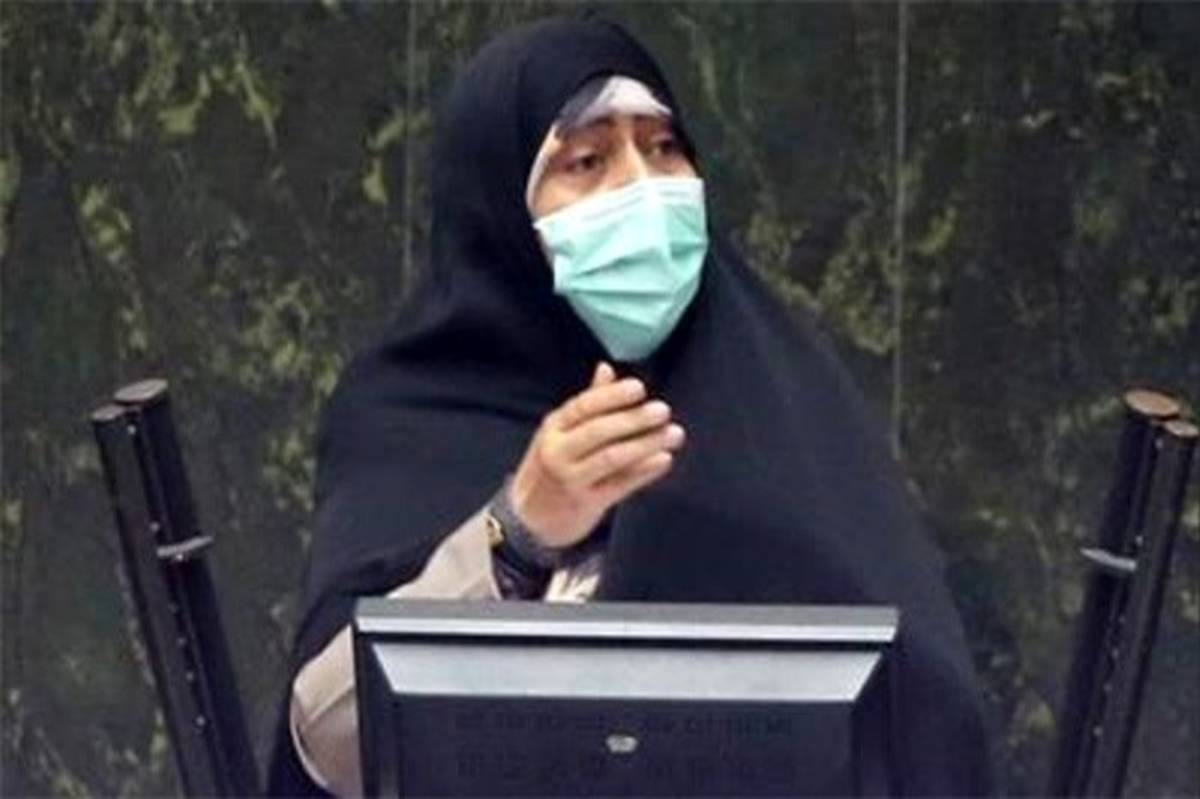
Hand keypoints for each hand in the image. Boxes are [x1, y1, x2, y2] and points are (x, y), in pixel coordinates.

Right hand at [509, 362, 685, 548]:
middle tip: (664, 410)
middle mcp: (558, 451)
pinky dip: (644, 471)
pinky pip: (619, 485)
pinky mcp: (585, 503)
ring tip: (674, 434)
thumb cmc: (550, 467)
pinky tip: (665, 460)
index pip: (583, 406)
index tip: (639, 388)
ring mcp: (570, 478)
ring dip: (646, 444)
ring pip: (612, 458)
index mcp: (553, 428)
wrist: (527, 518)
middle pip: (599, 431)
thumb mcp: (559, 432)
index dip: (612, 396)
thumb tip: (607, 368)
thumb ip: (586, 403)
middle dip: (634, 419)